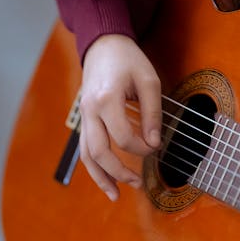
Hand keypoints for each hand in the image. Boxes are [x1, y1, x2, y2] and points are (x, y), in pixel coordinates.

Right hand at [80, 34, 161, 200]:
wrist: (102, 46)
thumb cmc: (128, 61)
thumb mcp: (149, 81)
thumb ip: (152, 113)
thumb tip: (155, 143)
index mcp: (106, 99)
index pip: (123, 137)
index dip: (142, 148)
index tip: (156, 146)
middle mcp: (89, 110)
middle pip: (99, 152)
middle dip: (119, 172)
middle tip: (138, 184)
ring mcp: (83, 116)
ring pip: (86, 155)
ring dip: (100, 177)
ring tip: (115, 195)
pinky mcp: (83, 119)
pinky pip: (85, 148)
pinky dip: (94, 167)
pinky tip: (106, 179)